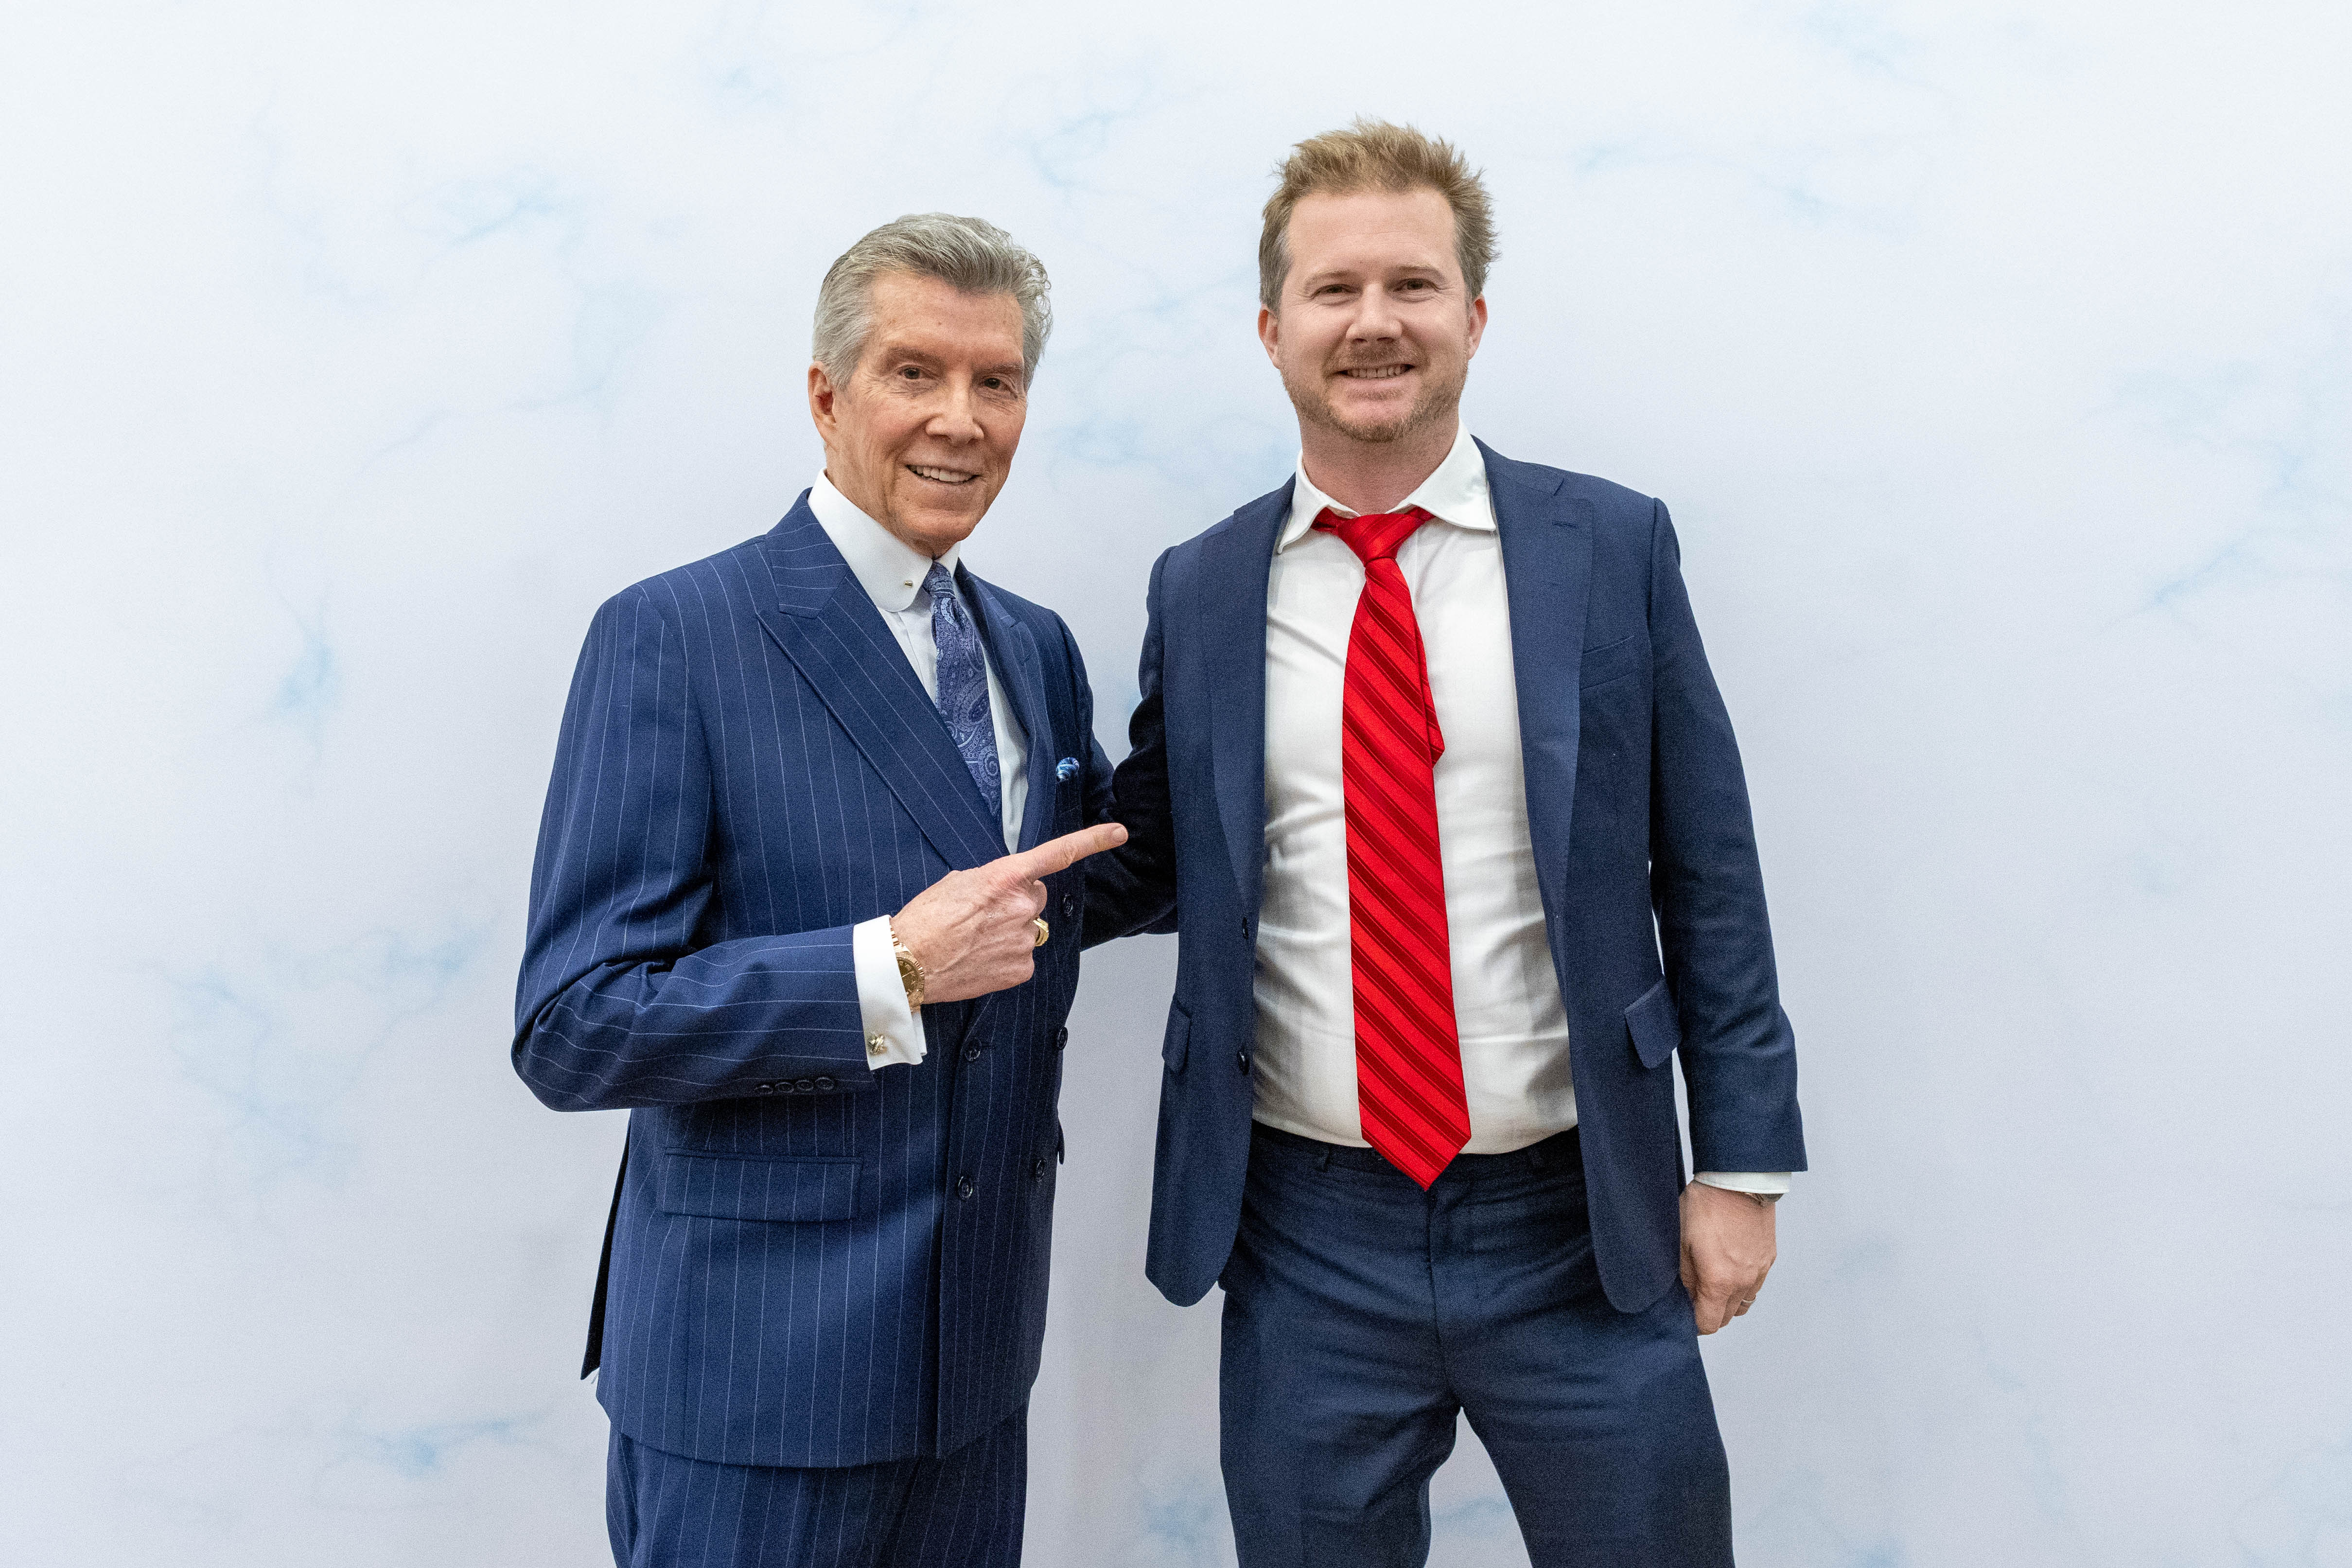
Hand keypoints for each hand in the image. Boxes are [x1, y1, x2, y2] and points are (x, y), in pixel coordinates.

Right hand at [889, 824, 1128, 1005]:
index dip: (1091, 841)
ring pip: (1028, 929)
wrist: (908, 963)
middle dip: (1017, 902)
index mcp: (1005, 877)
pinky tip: (981, 958)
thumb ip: (991, 881)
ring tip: (976, 940)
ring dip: (1010, 931)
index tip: (1118, 833)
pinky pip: (1023, 957)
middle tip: (984, 915)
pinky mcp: (1021, 969)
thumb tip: (1003, 890)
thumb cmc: (925, 920)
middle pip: (1036, 897)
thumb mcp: (957, 883)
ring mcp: (1024, 940)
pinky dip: (1006, 958)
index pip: (1058, 854)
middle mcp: (1021, 906)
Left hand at [1678, 1181, 1776, 1333]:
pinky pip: (1755, 1284)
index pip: (1709, 1324)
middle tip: (1695, 1296)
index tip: (1685, 1312)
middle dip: (1710, 1313)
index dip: (1694, 1323)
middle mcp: (1743, 1282)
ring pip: (1743, 1303)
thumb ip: (1685, 1276)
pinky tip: (1730, 1267)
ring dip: (1728, 1301)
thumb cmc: (1706, 1206)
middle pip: (1727, 1317)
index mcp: (1719, 1282)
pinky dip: (1742, 1285)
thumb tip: (1686, 1296)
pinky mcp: (1769, 1258)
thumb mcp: (1682, 1241)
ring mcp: (1759, 1271)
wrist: (1738, 1180)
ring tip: (1713, 1283)